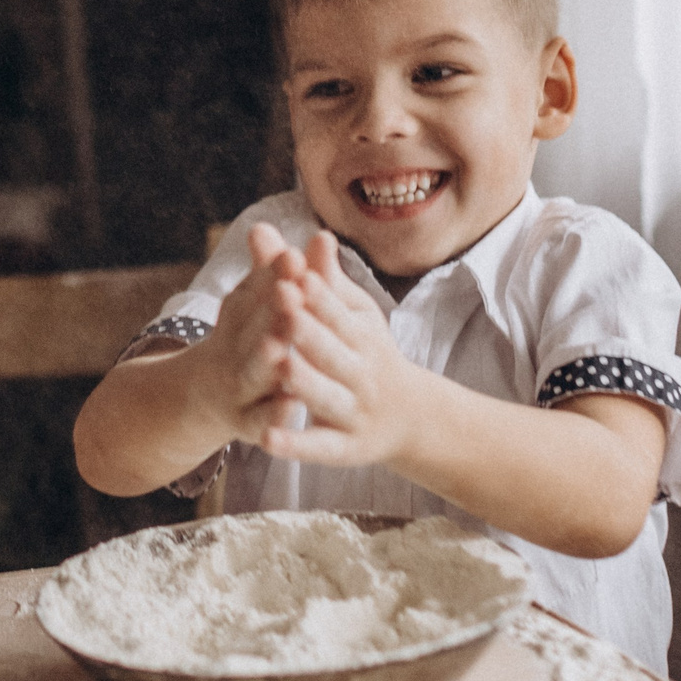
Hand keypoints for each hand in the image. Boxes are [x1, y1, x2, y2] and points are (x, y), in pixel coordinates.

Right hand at [198, 220, 313, 443]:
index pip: (257, 291)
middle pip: (252, 328)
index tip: (294, 256)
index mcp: (240, 316)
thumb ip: (264, 270)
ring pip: (252, 373)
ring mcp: (238, 387)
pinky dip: (271, 418)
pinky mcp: (246, 424)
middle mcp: (235, 349)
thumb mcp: (248, 304)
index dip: (274, 275)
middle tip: (290, 292)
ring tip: (278, 347)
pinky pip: (259, 421)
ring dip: (263, 360)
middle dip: (269, 310)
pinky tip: (290, 409)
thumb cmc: (242, 340)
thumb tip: (265, 225)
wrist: (205, 398)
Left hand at [255, 230, 429, 466]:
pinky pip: (319, 447)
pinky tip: (268, 440)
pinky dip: (296, 445)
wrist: (412, 417)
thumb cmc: (369, 353)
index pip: (338, 314)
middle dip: (309, 331)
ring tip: (280, 367)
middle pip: (334, 352)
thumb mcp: (355, 315)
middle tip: (282, 310)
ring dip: (306, 382)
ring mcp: (354, 412)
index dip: (316, 295)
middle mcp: (362, 373)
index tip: (292, 273)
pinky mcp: (345, 448)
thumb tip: (316, 233)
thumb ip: (326, 279)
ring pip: (328, 397)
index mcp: (362, 336)